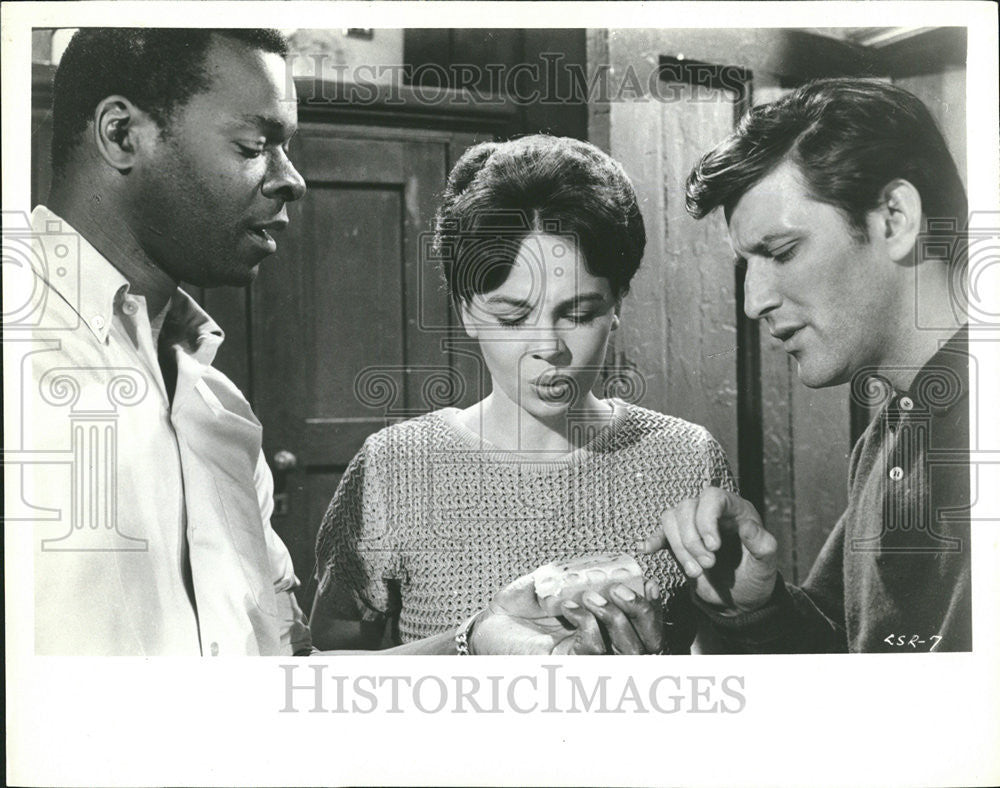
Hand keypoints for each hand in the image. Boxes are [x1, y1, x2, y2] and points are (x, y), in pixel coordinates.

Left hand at [471, 574, 664, 654]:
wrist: (485, 627)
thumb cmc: (514, 607)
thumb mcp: (547, 581)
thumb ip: (573, 574)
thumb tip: (601, 565)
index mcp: (604, 626)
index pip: (645, 625)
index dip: (653, 606)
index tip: (648, 582)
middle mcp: (602, 646)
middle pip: (649, 643)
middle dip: (643, 613)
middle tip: (620, 590)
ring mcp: (587, 658)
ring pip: (628, 651)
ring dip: (615, 618)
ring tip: (591, 596)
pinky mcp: (568, 665)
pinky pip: (594, 651)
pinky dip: (588, 625)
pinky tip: (568, 608)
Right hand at [643, 487, 777, 613]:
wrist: (739, 600)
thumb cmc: (755, 579)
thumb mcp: (765, 565)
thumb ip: (762, 544)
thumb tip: (748, 526)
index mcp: (736, 510)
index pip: (713, 497)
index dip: (707, 518)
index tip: (713, 547)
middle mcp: (711, 512)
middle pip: (687, 508)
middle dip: (692, 540)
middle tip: (708, 564)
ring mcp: (693, 525)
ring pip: (671, 519)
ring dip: (679, 547)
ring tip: (696, 571)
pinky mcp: (678, 541)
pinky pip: (661, 532)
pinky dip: (654, 539)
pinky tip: (648, 549)